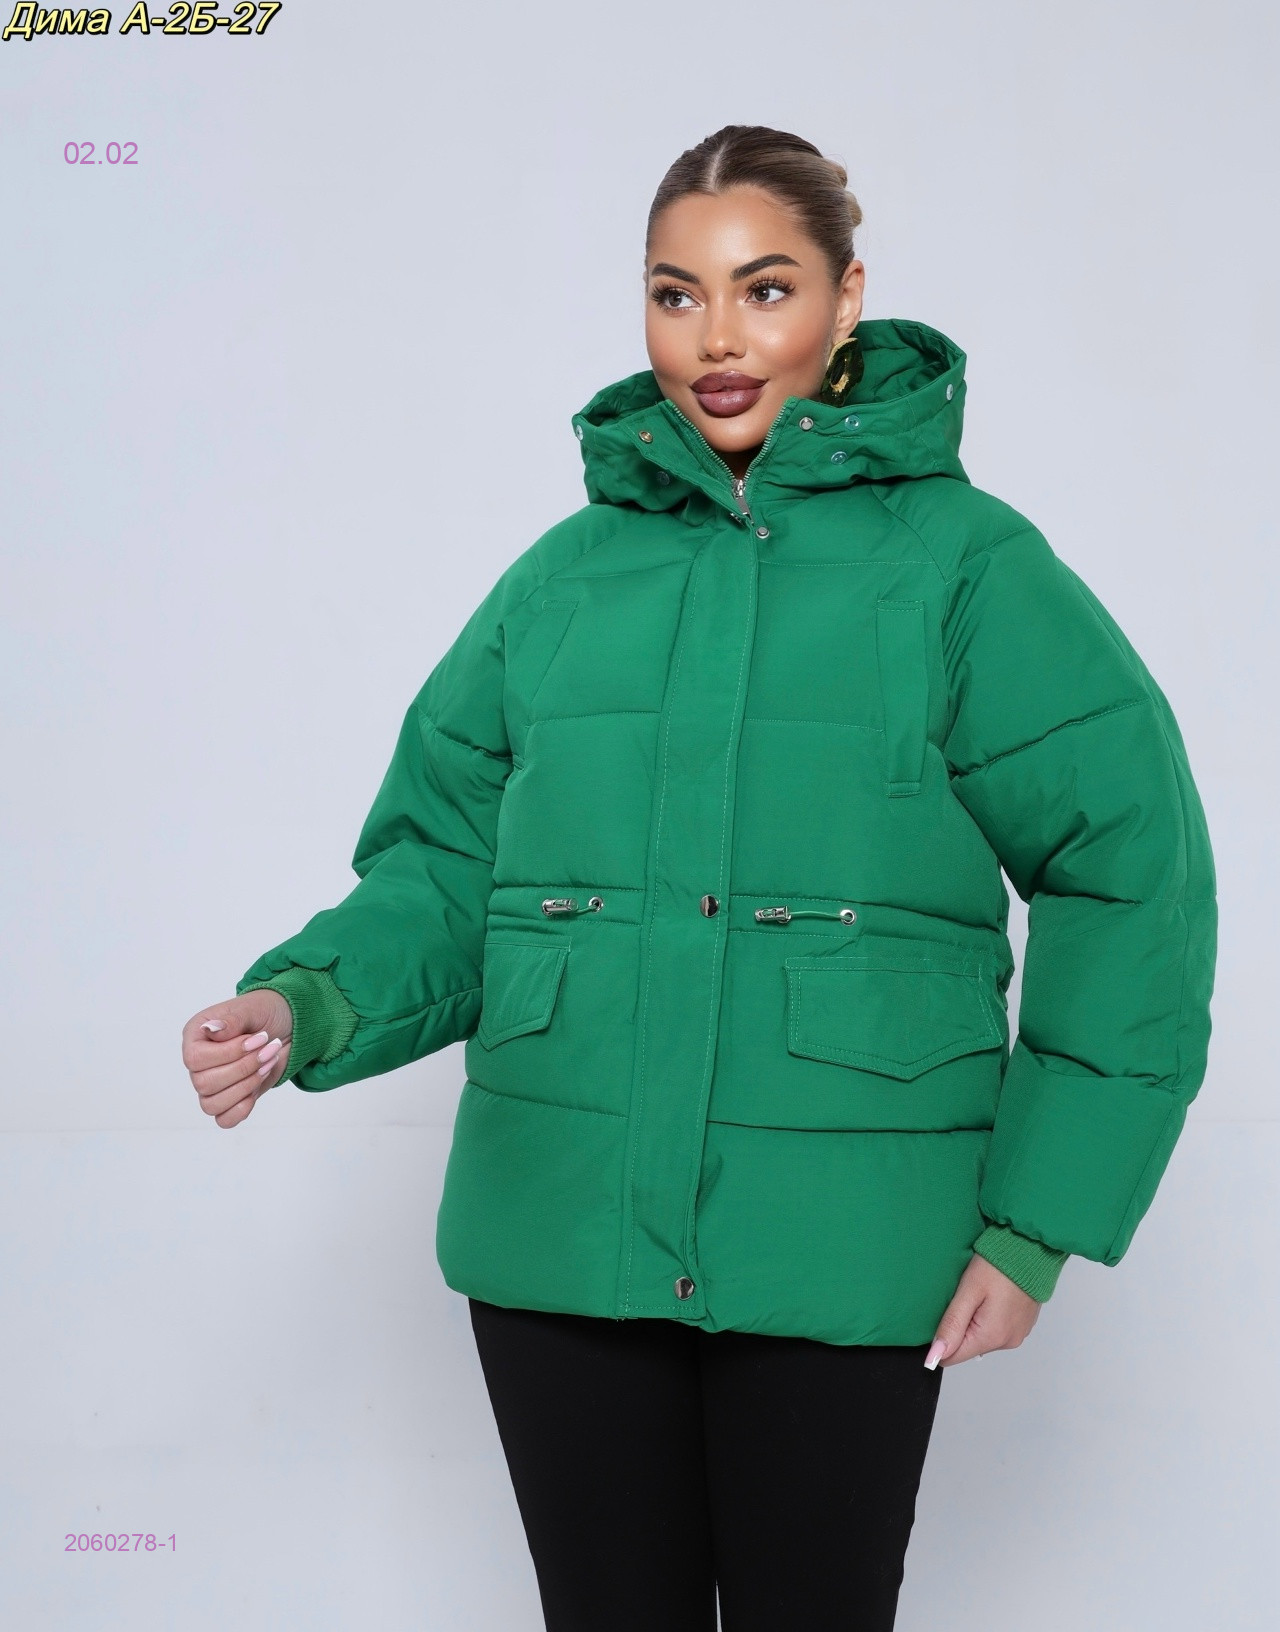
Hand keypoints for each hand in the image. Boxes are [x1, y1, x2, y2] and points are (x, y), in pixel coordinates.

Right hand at [182, 990, 293, 1128]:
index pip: (195, 1059)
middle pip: (204, 1084)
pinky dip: (241, 1109)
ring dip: (246, 1086)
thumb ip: (231, 1020)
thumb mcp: (251, 1008)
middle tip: (270, 1049)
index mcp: (196, 1037)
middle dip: (244, 1068)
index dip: (229, 1053)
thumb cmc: (264, 1013)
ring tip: (268, 1063)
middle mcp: (199, 1064)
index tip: (258, 1039)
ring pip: (212, 1104)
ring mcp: (212, 1085)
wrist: (287, 1027)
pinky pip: (224, 1119)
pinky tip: (257, 1088)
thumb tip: (211, 1029)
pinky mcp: (230, 1100)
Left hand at [924, 1251, 1041, 1367]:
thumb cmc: (999, 1265)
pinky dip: (988, 1315)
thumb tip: (935, 1356)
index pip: (953, 1357)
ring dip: (974, 1320)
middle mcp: (1007, 1342)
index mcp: (992, 1337)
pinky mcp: (1022, 1324)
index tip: (942, 1315)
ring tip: (978, 1293)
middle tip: (963, 1297)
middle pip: (967, 1346)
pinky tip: (990, 1295)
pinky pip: (996, 1328)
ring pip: (981, 1337)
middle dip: (959, 1325)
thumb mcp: (968, 1291)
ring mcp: (1017, 1334)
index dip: (940, 1340)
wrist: (1031, 1248)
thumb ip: (951, 1325)